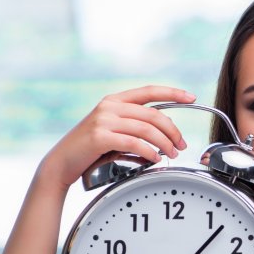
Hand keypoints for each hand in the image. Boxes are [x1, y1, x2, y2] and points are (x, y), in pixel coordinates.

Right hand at [39, 85, 195, 191]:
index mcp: (115, 101)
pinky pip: (134, 143)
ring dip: (165, 143)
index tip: (191, 97)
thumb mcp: (114, 131)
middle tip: (181, 144)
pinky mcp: (100, 137)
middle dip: (173, 130)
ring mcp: (104, 120)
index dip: (172, 92)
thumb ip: (135, 127)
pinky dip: (149, 151)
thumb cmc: (91, 149)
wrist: (63, 162)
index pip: (149, 91)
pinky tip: (155, 158)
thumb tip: (166, 134)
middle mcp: (110, 106)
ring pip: (147, 129)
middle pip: (153, 114)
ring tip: (172, 154)